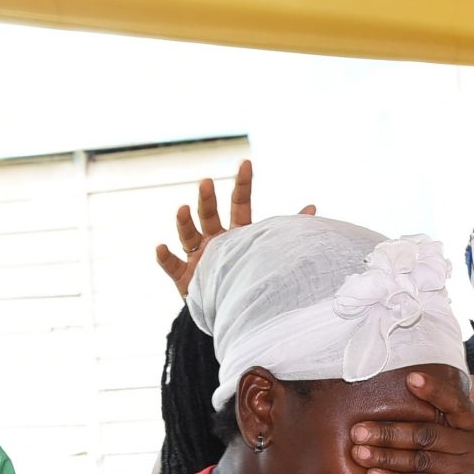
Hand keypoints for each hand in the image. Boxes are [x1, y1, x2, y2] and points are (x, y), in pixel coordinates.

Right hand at [154, 159, 316, 296]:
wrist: (231, 311)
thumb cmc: (249, 277)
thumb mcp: (267, 251)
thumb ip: (288, 230)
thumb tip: (313, 207)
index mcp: (237, 233)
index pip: (239, 203)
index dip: (243, 183)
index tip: (245, 162)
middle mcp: (214, 240)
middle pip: (209, 214)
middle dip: (207, 198)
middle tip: (206, 182)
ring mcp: (197, 257)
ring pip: (187, 234)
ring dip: (183, 221)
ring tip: (182, 209)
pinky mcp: (184, 277)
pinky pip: (171, 264)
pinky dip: (164, 256)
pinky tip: (160, 247)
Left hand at [348, 370, 473, 473]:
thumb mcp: (463, 458)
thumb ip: (449, 430)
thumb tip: (444, 394)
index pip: (456, 403)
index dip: (434, 390)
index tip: (410, 378)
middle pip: (427, 433)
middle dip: (389, 431)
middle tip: (358, 430)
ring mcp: (472, 472)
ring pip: (420, 459)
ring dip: (385, 456)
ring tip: (359, 453)